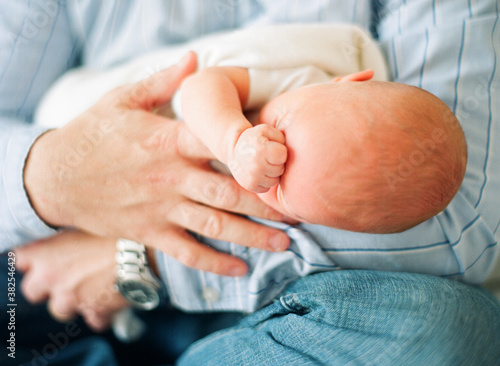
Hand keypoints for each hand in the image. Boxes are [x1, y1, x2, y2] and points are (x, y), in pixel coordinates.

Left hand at [15, 231, 127, 331]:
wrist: (144, 249)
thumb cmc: (116, 232)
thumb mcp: (84, 225)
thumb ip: (64, 239)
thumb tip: (62, 244)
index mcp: (44, 253)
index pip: (20, 260)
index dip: (35, 259)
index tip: (47, 257)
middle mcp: (51, 277)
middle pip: (32, 290)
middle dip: (49, 285)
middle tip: (68, 275)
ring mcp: (70, 298)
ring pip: (60, 309)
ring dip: (76, 300)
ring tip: (97, 285)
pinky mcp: (93, 312)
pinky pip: (93, 318)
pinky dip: (102, 312)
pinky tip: (114, 296)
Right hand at [24, 52, 289, 275]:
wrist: (55, 176)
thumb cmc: (93, 133)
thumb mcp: (123, 99)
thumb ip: (162, 82)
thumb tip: (195, 59)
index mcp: (167, 139)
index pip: (219, 144)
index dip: (254, 152)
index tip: (286, 158)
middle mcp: (169, 176)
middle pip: (228, 192)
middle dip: (267, 203)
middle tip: (299, 210)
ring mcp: (160, 208)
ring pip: (214, 226)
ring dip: (252, 236)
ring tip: (284, 244)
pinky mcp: (149, 233)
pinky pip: (186, 252)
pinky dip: (214, 263)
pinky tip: (241, 269)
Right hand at [230, 124, 286, 192]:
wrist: (234, 149)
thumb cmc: (255, 138)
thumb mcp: (266, 130)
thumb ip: (280, 137)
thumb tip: (286, 153)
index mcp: (261, 150)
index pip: (283, 155)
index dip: (280, 151)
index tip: (273, 148)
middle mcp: (256, 166)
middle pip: (280, 169)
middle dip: (276, 163)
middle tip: (267, 157)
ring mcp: (252, 178)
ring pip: (275, 181)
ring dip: (272, 174)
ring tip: (263, 164)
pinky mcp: (250, 186)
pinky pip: (267, 188)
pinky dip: (264, 181)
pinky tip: (258, 173)